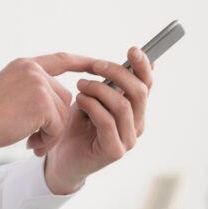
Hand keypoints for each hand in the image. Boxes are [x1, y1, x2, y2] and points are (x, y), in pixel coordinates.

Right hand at [0, 53, 97, 149]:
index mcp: (26, 66)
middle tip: (35, 138)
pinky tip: (30, 143)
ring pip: (63, 114)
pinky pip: (59, 127)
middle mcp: (34, 71)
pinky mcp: (42, 103)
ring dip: (50, 133)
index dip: (82, 63)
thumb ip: (33, 90)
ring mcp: (39, 85)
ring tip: (29, 140)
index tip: (99, 65)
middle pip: (65, 98)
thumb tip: (61, 103)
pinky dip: (48, 140)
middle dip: (55, 122)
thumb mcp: (8, 92)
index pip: (62, 59)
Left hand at [41, 46, 153, 193]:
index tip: (132, 50)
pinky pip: (107, 122)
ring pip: (123, 106)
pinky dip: (92, 106)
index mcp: (135, 110)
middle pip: (139, 92)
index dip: (143, 67)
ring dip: (99, 90)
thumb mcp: (94, 98)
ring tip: (81, 85)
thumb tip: (127, 58)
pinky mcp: (114, 152)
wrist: (60, 159)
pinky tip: (79, 101)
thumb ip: (109, 83)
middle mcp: (137, 125)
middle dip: (118, 73)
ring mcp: (128, 140)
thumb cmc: (76, 125)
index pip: (147, 85)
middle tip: (96, 65)